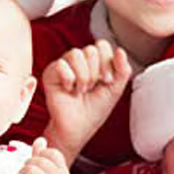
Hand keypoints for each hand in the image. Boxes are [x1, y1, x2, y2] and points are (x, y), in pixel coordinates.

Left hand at [13, 137, 68, 173]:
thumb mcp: (45, 172)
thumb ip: (41, 155)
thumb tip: (40, 140)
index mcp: (63, 172)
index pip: (52, 153)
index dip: (40, 155)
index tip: (36, 164)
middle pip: (38, 160)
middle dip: (27, 165)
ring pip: (29, 169)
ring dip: (21, 173)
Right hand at [42, 40, 130, 164]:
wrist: (78, 127)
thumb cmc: (94, 110)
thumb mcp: (115, 89)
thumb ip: (123, 70)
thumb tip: (120, 51)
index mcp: (94, 61)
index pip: (102, 46)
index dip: (107, 62)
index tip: (107, 82)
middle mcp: (78, 60)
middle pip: (90, 50)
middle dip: (95, 72)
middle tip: (91, 89)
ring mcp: (64, 65)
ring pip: (75, 54)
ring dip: (82, 76)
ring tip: (81, 90)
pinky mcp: (50, 72)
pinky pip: (61, 65)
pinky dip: (69, 79)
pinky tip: (68, 89)